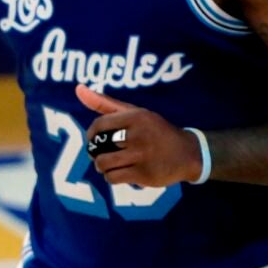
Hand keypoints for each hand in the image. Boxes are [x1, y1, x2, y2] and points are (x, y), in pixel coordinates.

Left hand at [76, 85, 201, 187]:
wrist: (188, 153)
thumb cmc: (155, 131)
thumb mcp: (135, 112)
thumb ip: (105, 102)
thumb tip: (78, 89)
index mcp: (136, 117)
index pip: (99, 125)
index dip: (91, 134)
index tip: (94, 139)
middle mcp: (138, 135)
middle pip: (98, 146)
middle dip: (96, 152)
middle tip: (102, 152)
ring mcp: (142, 156)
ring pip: (103, 164)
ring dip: (102, 166)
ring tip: (109, 163)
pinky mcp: (144, 174)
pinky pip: (113, 178)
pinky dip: (112, 176)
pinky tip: (120, 172)